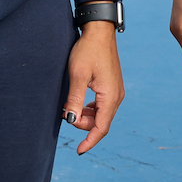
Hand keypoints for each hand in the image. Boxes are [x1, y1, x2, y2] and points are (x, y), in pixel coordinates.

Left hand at [63, 21, 122, 154]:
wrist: (98, 31)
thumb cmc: (88, 50)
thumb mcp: (77, 75)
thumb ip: (75, 99)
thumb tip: (71, 120)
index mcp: (110, 96)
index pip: (101, 128)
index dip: (89, 141)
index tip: (79, 151)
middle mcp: (116, 96)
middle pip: (101, 122)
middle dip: (83, 125)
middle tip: (65, 115)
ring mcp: (115, 91)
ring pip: (101, 114)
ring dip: (86, 117)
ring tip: (69, 109)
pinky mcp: (111, 86)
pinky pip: (102, 106)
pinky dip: (90, 109)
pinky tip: (78, 103)